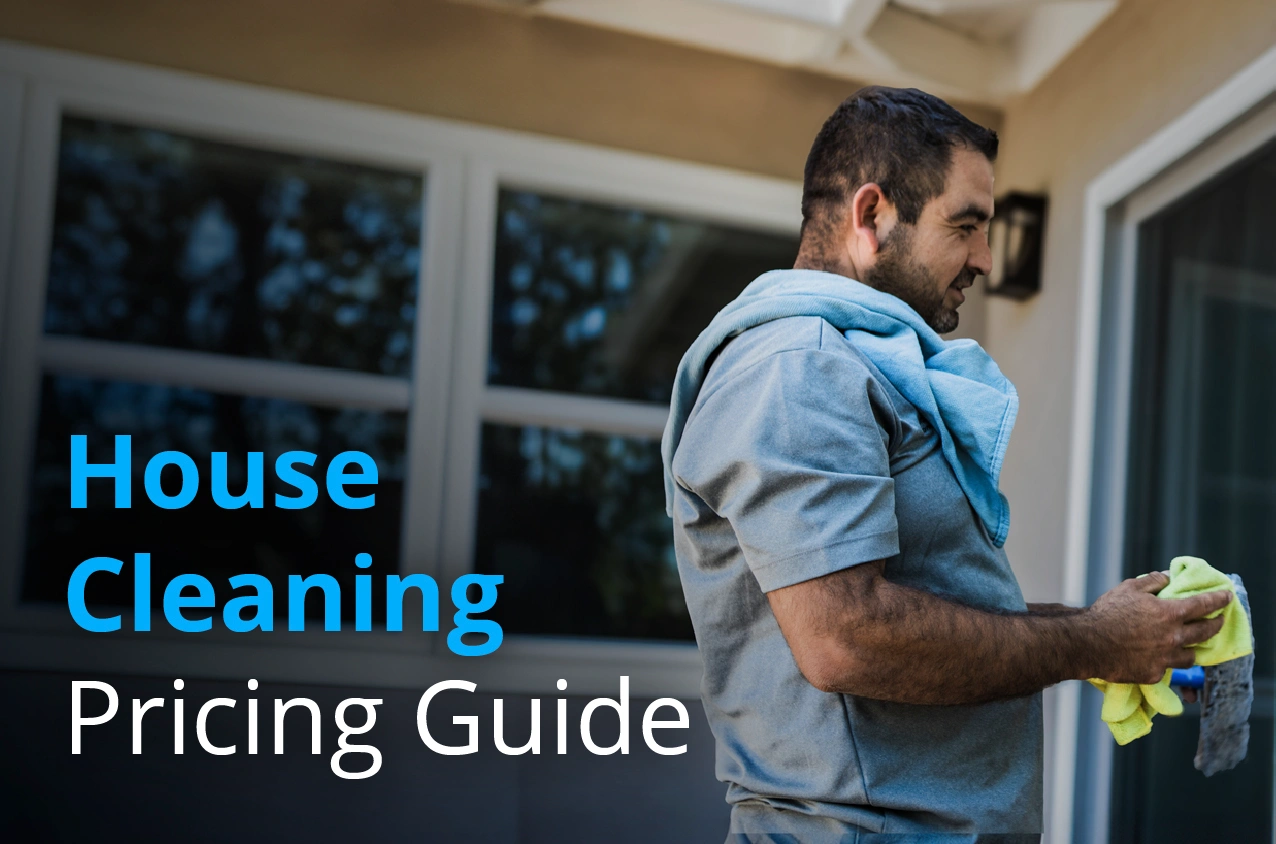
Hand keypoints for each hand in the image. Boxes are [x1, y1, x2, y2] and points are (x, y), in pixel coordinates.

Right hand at [1084, 572, 1230, 683]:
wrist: (1088, 643)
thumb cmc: (1107, 612)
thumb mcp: (1129, 588)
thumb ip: (1153, 581)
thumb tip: (1168, 577)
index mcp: (1170, 614)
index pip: (1204, 605)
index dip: (1218, 599)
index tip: (1227, 596)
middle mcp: (1174, 637)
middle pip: (1205, 632)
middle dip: (1216, 624)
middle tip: (1219, 619)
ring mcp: (1165, 658)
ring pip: (1191, 656)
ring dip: (1194, 647)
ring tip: (1193, 644)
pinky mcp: (1153, 673)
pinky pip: (1168, 668)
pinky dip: (1168, 661)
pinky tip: (1163, 658)